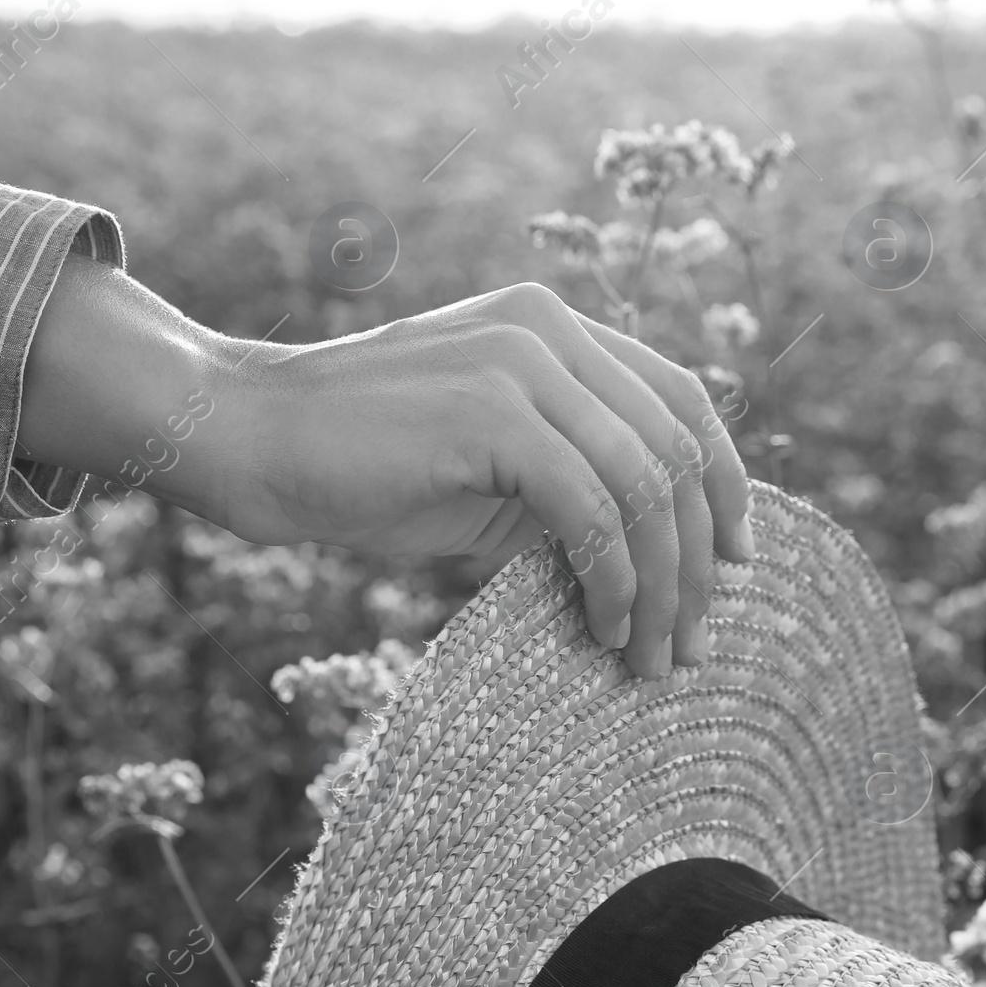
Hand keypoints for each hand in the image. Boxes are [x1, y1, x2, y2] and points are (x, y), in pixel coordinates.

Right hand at [18, 262, 752, 678]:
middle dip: (700, 559)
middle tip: (694, 643)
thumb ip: (568, 486)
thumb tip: (654, 558)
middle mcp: (550, 328)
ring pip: (646, 484)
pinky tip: (603, 629)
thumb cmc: (360, 469)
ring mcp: (523, 362)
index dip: (728, 486)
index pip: (684, 400)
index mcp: (556, 328)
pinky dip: (614, 581)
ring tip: (651, 658)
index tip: (736, 568)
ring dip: (663, 586)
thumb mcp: (488, 471)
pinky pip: (592, 509)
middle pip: (680, 448)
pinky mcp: (492, 414)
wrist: (249, 440)